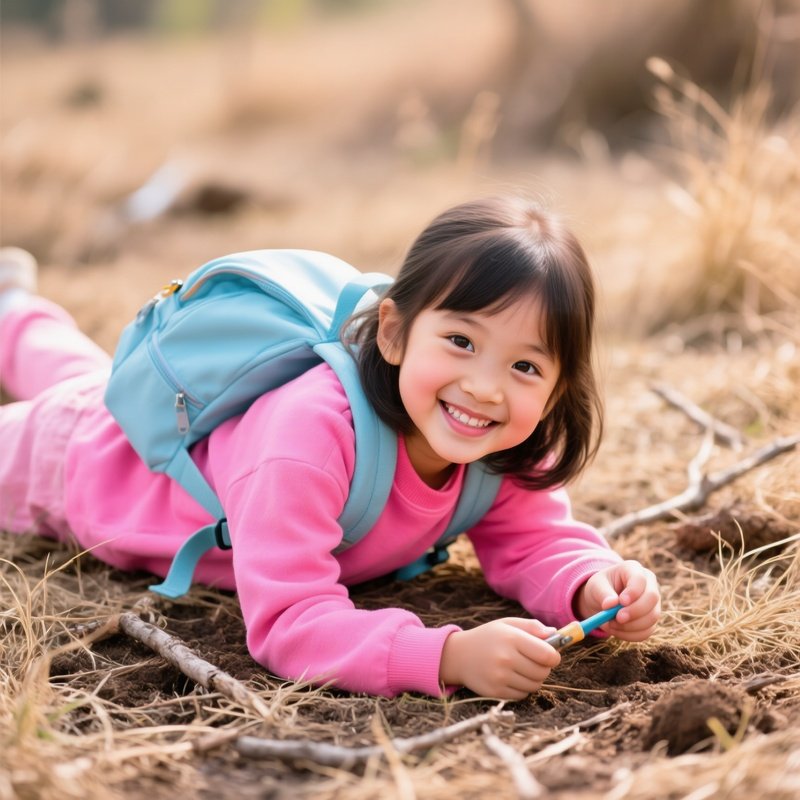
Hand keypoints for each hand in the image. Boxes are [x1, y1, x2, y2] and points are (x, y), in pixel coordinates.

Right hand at [439, 618, 560, 698]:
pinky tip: (512, 677)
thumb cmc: (487, 637)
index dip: (554, 656)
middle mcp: (506, 659)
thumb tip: (555, 634)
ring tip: (522, 669)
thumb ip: (531, 627)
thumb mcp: (507, 624)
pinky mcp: (496, 692)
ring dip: (533, 679)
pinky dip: (522, 688)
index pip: (547, 655)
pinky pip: (522, 695)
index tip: (550, 655)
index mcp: (511, 638)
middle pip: (543, 672)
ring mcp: (500, 677)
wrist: (457, 655)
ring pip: (534, 685)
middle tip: (534, 661)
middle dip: (544, 668)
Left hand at [574, 560, 660, 641]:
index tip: (621, 602)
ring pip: (652, 617)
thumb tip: (610, 605)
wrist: (603, 601)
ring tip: (609, 623)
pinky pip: (646, 631)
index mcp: (633, 569)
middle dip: (635, 611)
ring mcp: (653, 603)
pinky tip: (616, 630)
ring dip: (630, 626)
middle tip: (617, 618)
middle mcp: (649, 584)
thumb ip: (603, 593)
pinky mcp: (651, 619)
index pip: (640, 579)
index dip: (633, 592)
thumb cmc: (600, 588)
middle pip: (652, 598)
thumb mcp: (596, 586)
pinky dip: (630, 635)